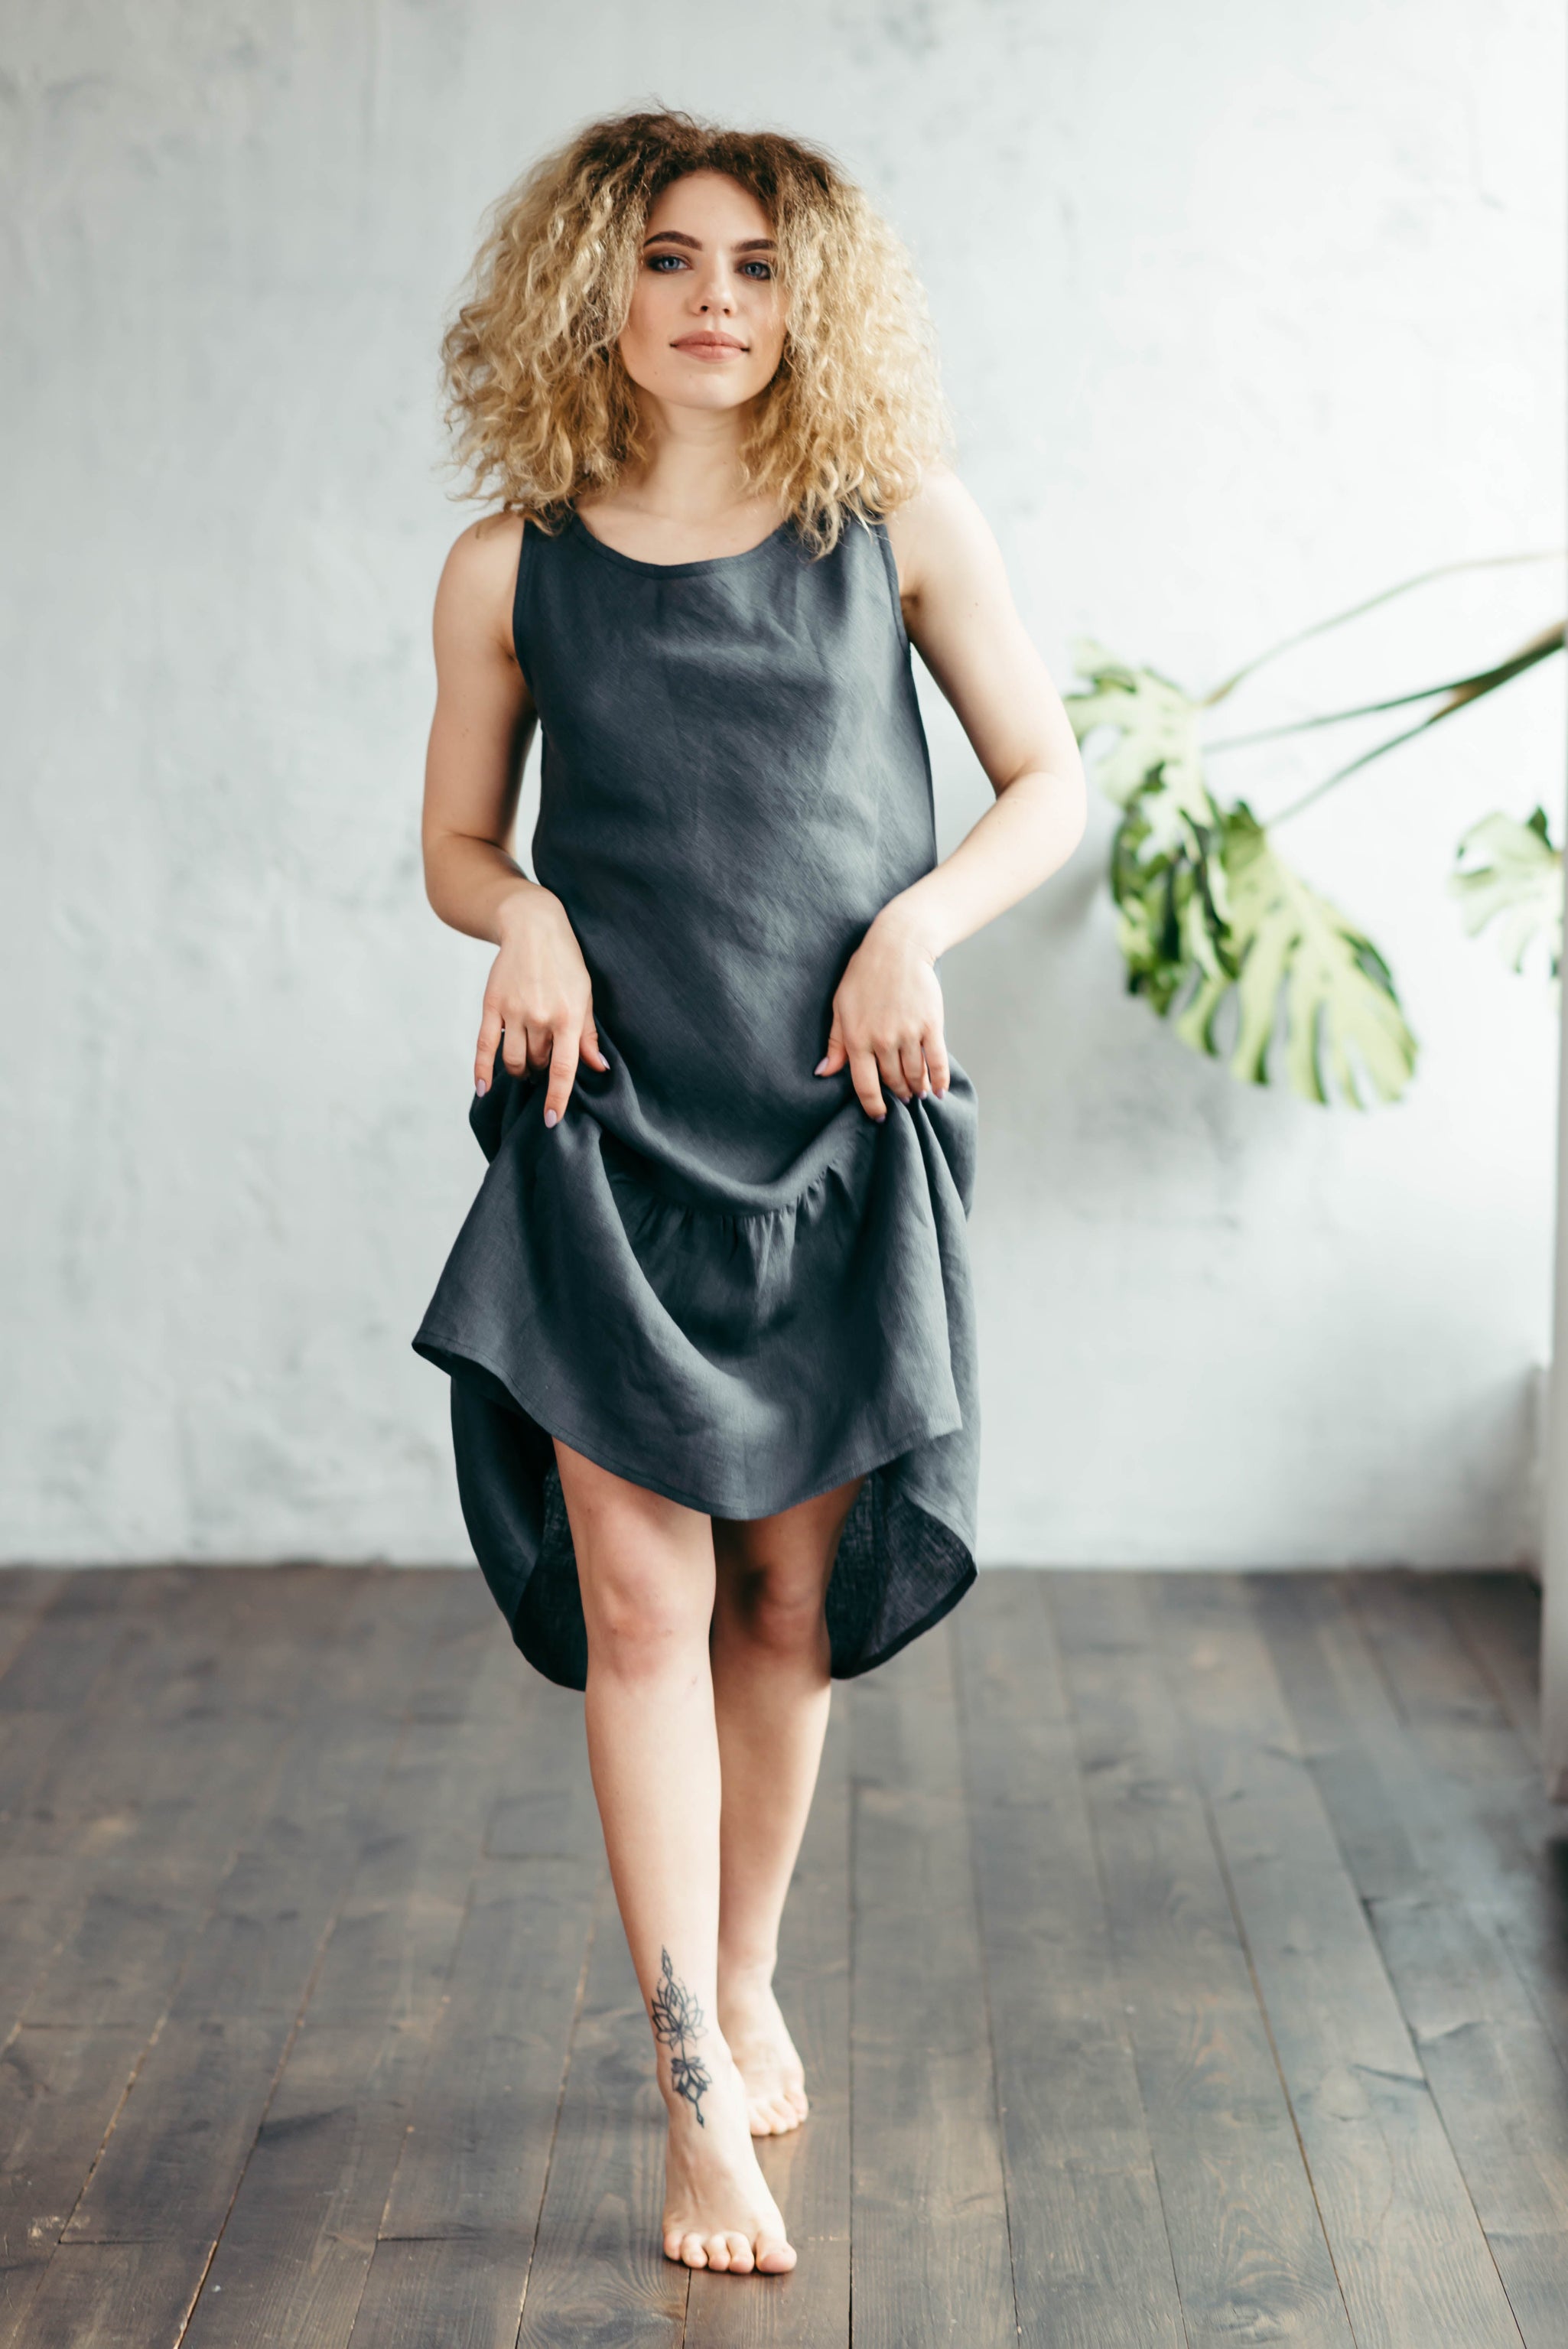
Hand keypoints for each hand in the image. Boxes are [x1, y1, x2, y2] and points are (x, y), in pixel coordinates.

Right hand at [474, 886, 608, 1126]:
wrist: (532, 926)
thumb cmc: (566, 962)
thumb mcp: (586, 994)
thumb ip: (588, 1034)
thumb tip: (598, 1067)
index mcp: (568, 1016)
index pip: (563, 1069)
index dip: (557, 1097)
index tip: (552, 1119)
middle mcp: (540, 1016)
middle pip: (537, 1063)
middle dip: (540, 1071)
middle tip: (543, 1065)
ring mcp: (513, 1011)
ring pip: (513, 1059)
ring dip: (519, 1070)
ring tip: (525, 1068)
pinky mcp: (492, 1004)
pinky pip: (484, 1045)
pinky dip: (482, 1070)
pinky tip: (484, 1089)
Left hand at [814, 910, 949, 1121]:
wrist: (898, 947)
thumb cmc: (864, 975)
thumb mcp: (840, 1007)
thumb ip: (836, 1043)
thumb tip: (824, 1072)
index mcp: (857, 1039)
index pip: (865, 1086)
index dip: (873, 1106)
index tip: (880, 1116)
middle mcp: (882, 1041)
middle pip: (893, 1082)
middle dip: (898, 1095)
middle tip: (902, 1099)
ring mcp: (908, 1034)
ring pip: (914, 1075)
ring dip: (917, 1089)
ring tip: (918, 1094)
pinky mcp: (931, 1025)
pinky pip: (936, 1061)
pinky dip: (939, 1080)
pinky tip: (938, 1091)